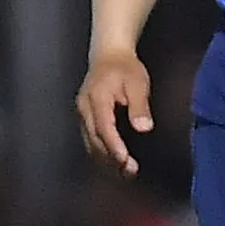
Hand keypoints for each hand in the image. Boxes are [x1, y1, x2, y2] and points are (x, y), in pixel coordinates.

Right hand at [76, 49, 152, 174]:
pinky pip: (89, 138)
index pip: (104, 128)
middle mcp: (85, 108)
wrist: (108, 54)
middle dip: (111, 158)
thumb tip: (143, 128)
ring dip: (105, 158)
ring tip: (123, 171)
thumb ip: (139, 106)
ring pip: (90, 142)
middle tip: (129, 171)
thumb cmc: (125, 67)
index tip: (125, 161)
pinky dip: (100, 151)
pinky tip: (112, 159)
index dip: (114, 147)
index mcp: (97, 98)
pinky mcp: (84, 115)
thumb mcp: (138, 83)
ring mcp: (81, 112)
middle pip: (94, 139)